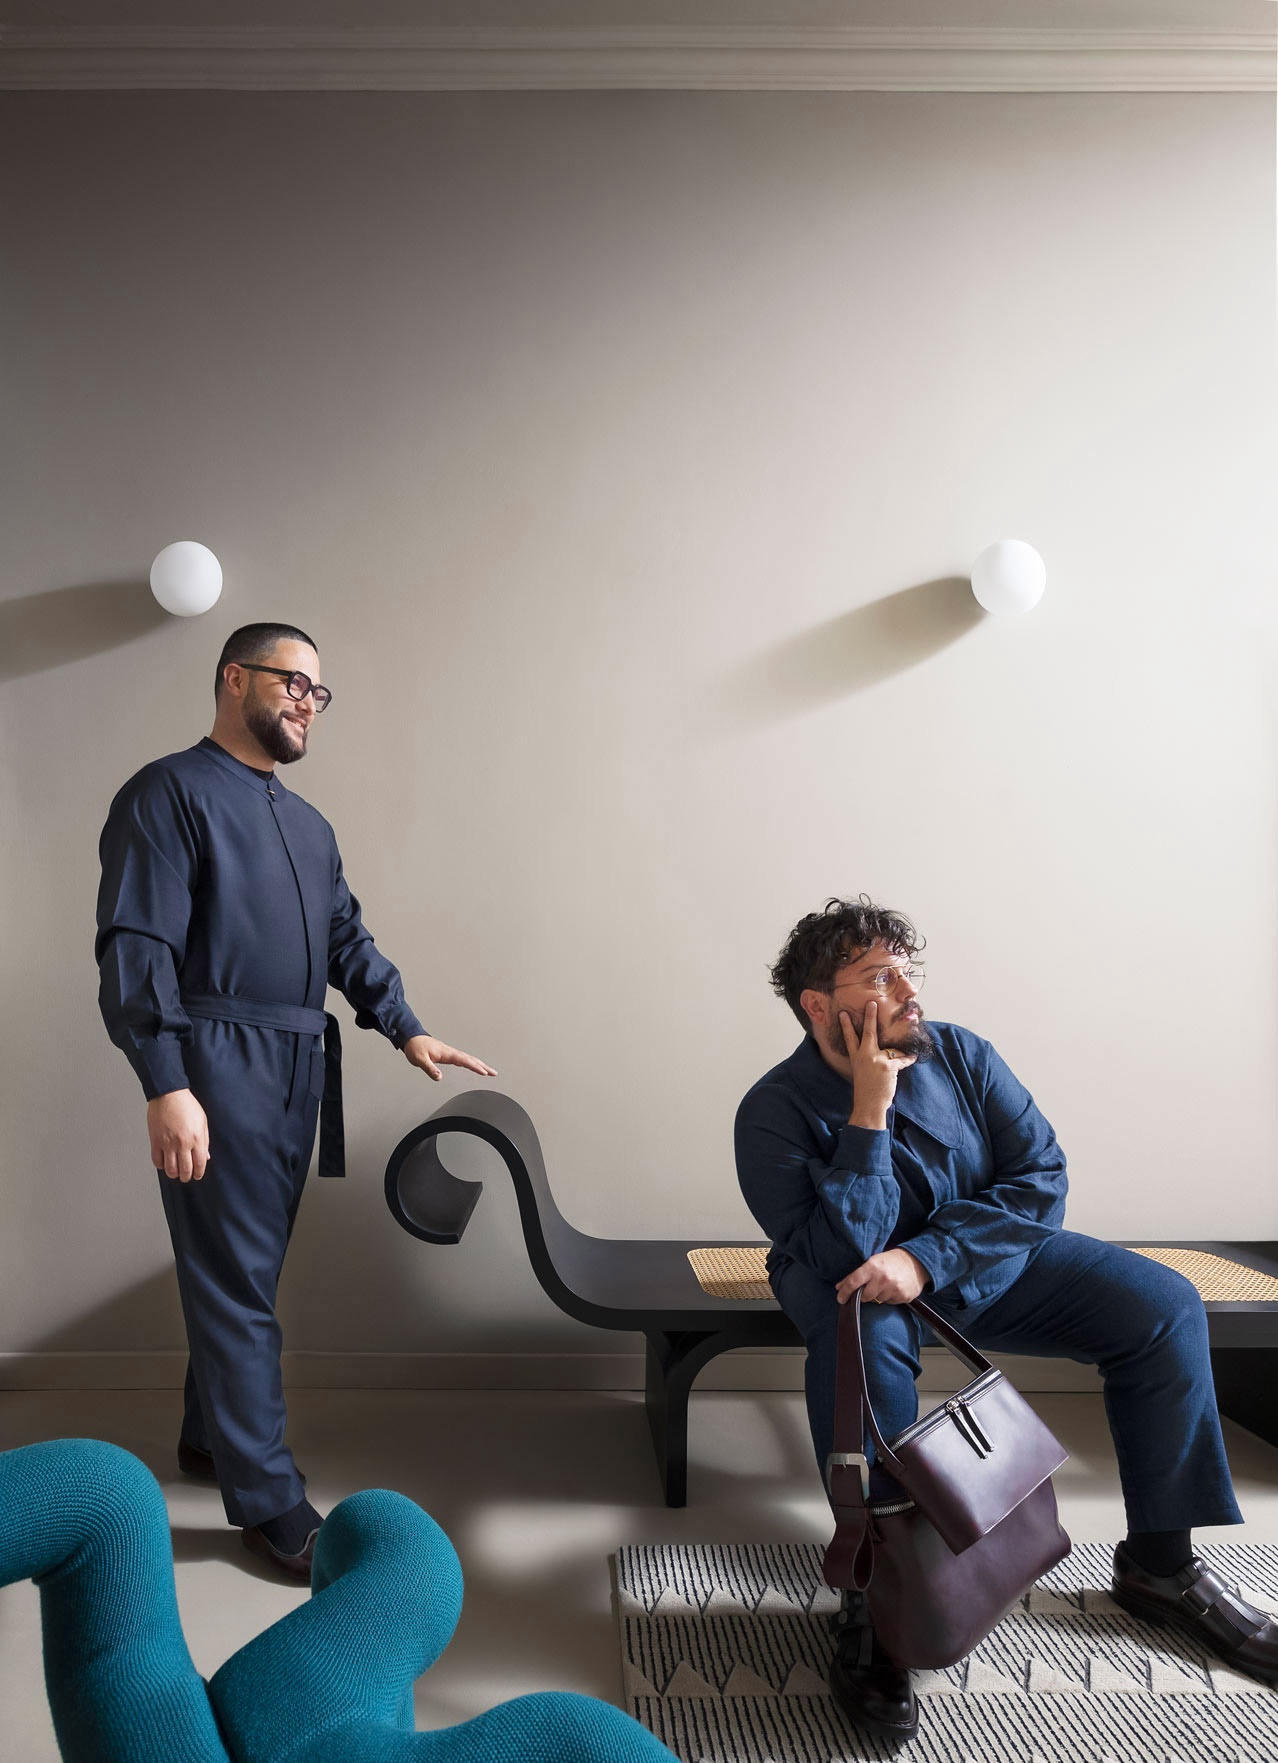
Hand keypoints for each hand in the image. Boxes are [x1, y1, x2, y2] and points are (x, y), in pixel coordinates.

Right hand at [147, 1089, 210, 1182]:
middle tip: (186, 1177)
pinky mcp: (155, 1141)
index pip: (199, 1164)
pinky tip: (164, 1163)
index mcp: (196, 1138)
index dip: (199, 1173)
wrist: (169, 1094)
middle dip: (187, 1177)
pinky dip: (161, 1166)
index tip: (197, 1175)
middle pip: (185, 1170)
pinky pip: (157, 1161)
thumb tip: (205, 1157)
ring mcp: (167, 1143)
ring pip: (170, 1169)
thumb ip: (205, 1140)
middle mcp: (182, 1143)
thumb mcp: (202, 1121)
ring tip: (176, 1172)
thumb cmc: (187, 1105)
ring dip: (174, 1174)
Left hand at [402, 1034, 496, 1082]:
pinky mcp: (447, 1054)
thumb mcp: (419, 1059)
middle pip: (471, 1059)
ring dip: (479, 1064)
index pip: (464, 1060)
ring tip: (488, 1071)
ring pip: (468, 1058)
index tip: (484, 1072)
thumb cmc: (415, 1047)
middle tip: (494, 1073)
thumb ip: (429, 1068)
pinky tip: (473, 1066)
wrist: (411, 1038)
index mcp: (446, 1053)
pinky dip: (471, 1062)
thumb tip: (439, 1077)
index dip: (475, 1066)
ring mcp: (450, 1053)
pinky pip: (463, 1059)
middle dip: (483, 1066)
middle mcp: (450, 1052)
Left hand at [837, 1249, 928, 1305]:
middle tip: (871, 1286)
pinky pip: (890, 1302)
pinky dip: (889, 1297)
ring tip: (885, 1285)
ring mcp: (894, 1288)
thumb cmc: (890, 1261)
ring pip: (878, 1300)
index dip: (844, 1292)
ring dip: (878, 1295)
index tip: (840, 1298)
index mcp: (873, 1267)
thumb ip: (856, 1275)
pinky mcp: (903, 1296)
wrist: (916, 1263)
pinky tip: (893, 1288)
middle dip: (865, 1294)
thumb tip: (839, 1287)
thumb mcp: (872, 1262)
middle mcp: (883, 1278)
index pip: (853, 1282)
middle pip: (865, 1296)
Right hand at [843, 998, 914, 1129]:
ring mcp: (876, 1059)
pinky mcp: (888, 1066)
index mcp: (856, 1058)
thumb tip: (885, 1049)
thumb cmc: (867, 1090)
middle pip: (868, 1031)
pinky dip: (909, 1059)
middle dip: (870, 1016)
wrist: (869, 1105)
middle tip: (872, 1003)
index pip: (850, 1038)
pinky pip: (903, 1059)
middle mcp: (865, 1056)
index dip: (846, 1025)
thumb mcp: (862, 1072)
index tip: (843, 1013)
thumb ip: (869, 1058)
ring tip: (901, 1058)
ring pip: (892, 1049)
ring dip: (899, 1054)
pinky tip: (914, 1057)